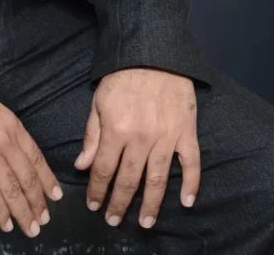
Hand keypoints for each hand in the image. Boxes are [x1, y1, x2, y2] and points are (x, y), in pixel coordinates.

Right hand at [0, 79, 63, 238]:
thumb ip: (5, 127)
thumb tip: (13, 146)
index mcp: (12, 125)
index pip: (35, 157)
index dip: (47, 178)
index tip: (55, 195)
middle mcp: (6, 142)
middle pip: (27, 177)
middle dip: (37, 202)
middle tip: (44, 220)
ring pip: (13, 189)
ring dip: (23, 212)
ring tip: (30, 228)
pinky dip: (0, 211)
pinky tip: (5, 222)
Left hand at [74, 67, 199, 230]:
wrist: (153, 52)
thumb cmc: (122, 75)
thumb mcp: (98, 101)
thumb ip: (92, 135)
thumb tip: (81, 165)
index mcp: (116, 130)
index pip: (103, 169)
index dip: (97, 190)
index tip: (93, 205)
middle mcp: (141, 139)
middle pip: (129, 180)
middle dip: (119, 203)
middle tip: (114, 220)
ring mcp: (166, 137)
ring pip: (158, 179)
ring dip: (151, 204)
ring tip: (146, 222)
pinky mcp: (186, 132)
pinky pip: (191, 164)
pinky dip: (191, 185)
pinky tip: (188, 203)